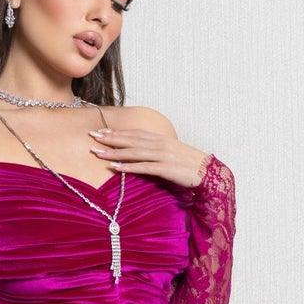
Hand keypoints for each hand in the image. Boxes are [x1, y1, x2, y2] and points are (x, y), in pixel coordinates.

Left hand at [88, 123, 209, 191]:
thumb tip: (143, 153)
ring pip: (134, 152)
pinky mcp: (166, 168)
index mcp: (162, 139)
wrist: (211, 173)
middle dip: (111, 138)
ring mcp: (163, 156)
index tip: (102, 131)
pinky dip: (128, 167)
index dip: (118, 132)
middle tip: (93, 137)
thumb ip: (158, 152)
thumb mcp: (173, 154)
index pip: (135, 133)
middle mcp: (161, 144)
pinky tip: (115, 168)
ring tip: (98, 153)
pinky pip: (143, 167)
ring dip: (114, 152)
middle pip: (131, 140)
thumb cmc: (191, 165)